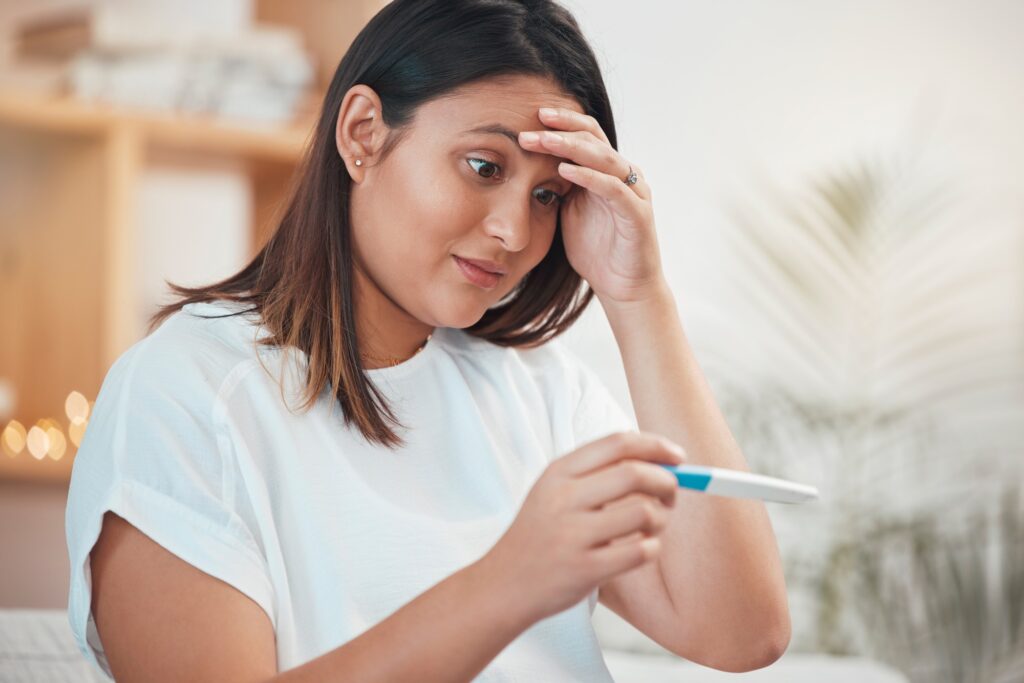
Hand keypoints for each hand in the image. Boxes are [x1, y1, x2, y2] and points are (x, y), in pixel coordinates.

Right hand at [480, 431, 686, 622]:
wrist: (504, 584)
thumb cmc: (540, 535)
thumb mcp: (553, 491)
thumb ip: (596, 474)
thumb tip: (660, 462)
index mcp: (558, 473)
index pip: (617, 444)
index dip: (655, 446)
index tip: (677, 456)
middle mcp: (563, 498)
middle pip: (634, 473)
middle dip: (666, 481)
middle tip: (672, 494)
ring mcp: (572, 534)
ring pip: (643, 513)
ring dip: (661, 519)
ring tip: (654, 527)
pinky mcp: (584, 569)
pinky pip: (640, 552)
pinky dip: (652, 548)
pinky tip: (642, 550)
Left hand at [519, 107, 665, 304]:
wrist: (623, 288)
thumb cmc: (597, 251)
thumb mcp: (569, 213)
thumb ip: (557, 188)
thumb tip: (525, 168)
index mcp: (607, 173)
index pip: (586, 136)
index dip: (561, 124)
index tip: (530, 117)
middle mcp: (623, 176)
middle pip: (594, 139)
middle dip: (562, 129)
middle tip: (531, 124)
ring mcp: (633, 193)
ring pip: (604, 158)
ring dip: (571, 147)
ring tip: (543, 140)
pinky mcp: (637, 215)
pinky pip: (613, 189)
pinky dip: (589, 177)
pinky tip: (565, 171)